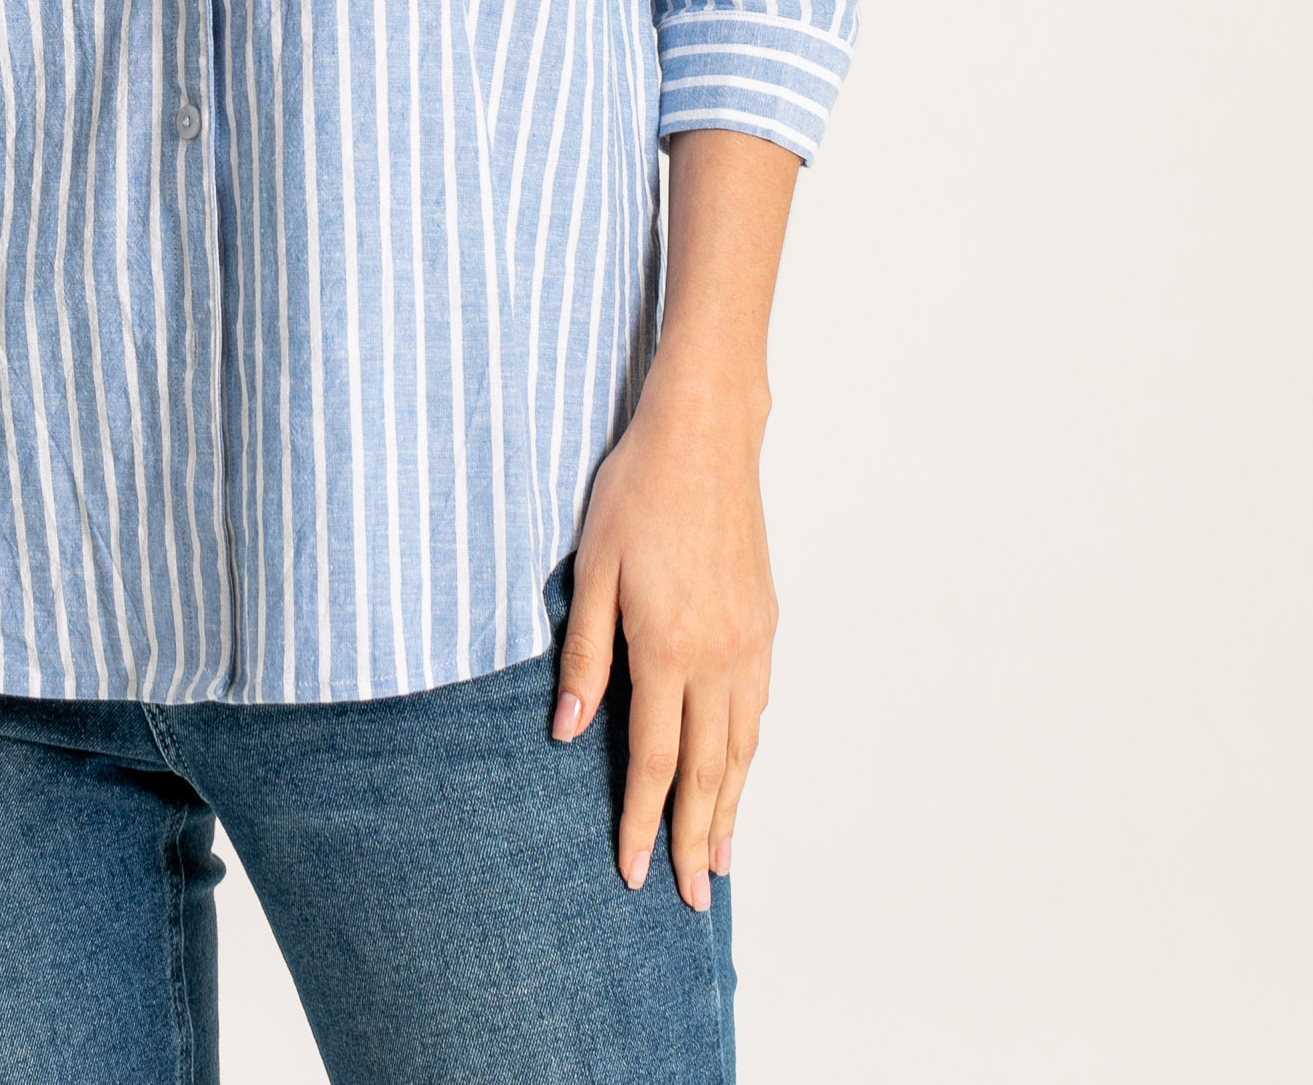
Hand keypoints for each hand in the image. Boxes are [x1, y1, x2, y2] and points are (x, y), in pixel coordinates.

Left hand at [549, 358, 777, 912]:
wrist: (706, 435)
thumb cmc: (637, 492)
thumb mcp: (590, 568)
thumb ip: (582, 655)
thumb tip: (567, 732)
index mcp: (667, 647)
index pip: (653, 760)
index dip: (641, 821)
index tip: (633, 872)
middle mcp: (718, 656)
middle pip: (707, 770)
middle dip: (695, 837)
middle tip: (688, 895)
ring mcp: (750, 641)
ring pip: (742, 746)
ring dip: (730, 805)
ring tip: (719, 857)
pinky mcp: (765, 622)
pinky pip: (758, 708)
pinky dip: (748, 753)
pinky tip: (738, 770)